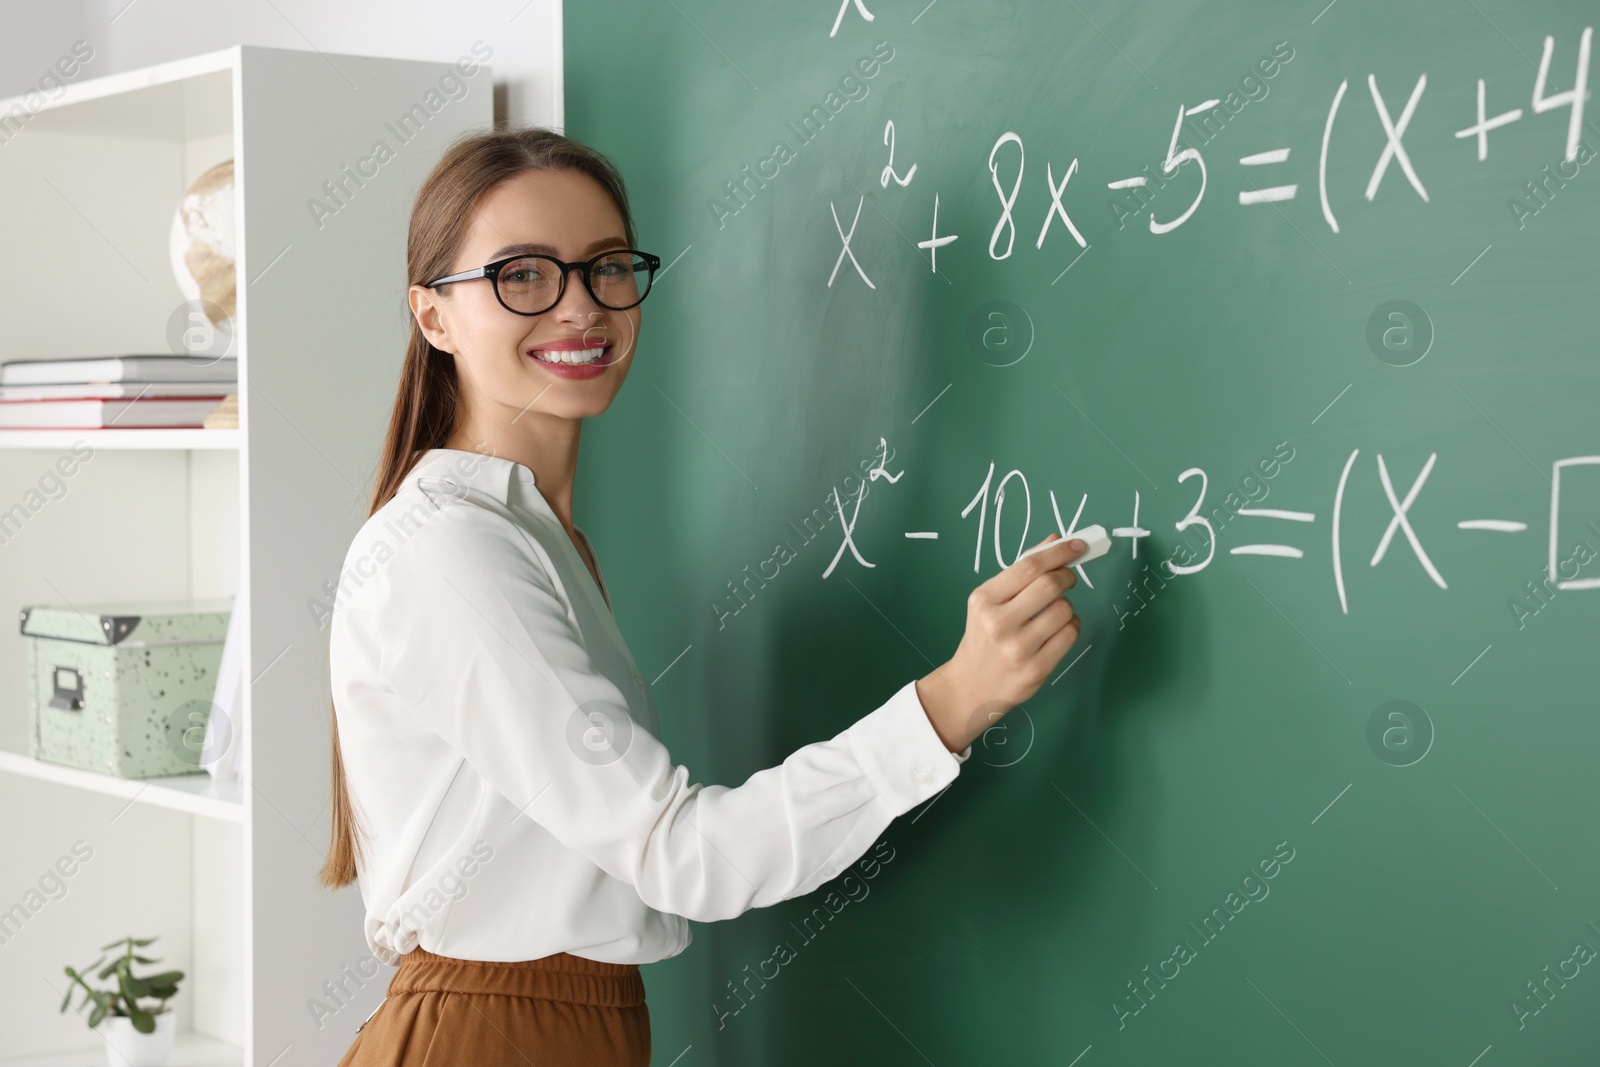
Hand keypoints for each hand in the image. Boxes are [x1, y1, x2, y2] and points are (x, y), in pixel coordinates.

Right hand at [915, 533, 1085, 753]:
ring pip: (1064, 610)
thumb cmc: (984, 637)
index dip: (1058, 552)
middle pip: (1049, 585)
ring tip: (1054, 611)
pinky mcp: (1036, 670)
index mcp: (984, 600)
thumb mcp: (991, 601)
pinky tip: (1058, 629)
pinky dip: (1071, 625)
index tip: (1076, 545)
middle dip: (1066, 576)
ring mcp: (1017, 649)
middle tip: (1068, 577)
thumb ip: (1022, 572)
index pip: (1028, 566)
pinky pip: (1070, 635)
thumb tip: (1056, 540)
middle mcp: (998, 624)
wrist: (971, 686)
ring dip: (1067, 605)